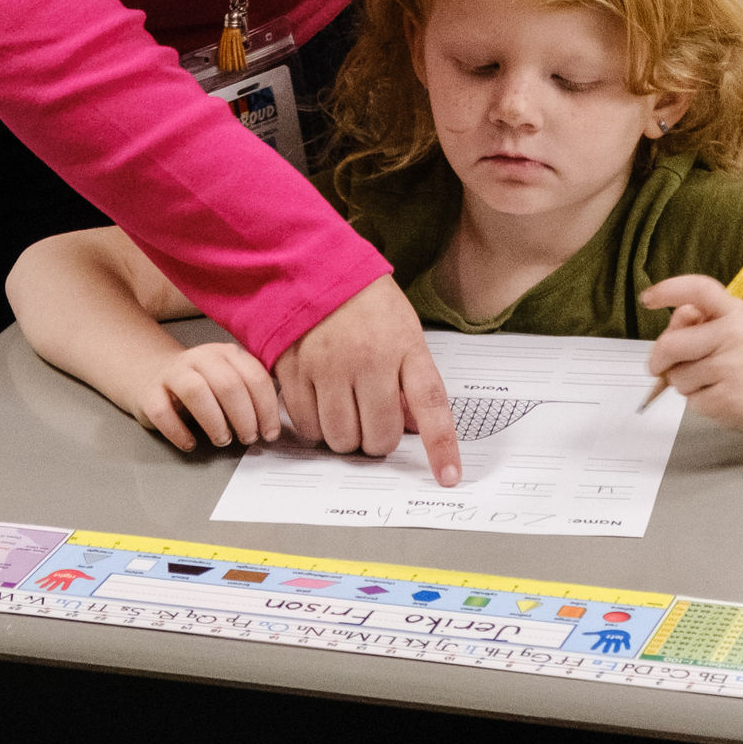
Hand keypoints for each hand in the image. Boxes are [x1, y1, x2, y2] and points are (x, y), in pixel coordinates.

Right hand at [129, 340, 283, 453]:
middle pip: (228, 385)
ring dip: (215, 422)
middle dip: (244, 417)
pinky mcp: (150, 392)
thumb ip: (250, 394)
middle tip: (248, 438)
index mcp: (227, 353)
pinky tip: (190, 443)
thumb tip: (272, 426)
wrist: (154, 374)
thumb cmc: (202, 384)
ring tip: (223, 440)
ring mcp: (173, 373)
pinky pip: (163, 413)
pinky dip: (179, 432)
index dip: (266, 409)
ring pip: (197, 393)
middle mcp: (201, 357)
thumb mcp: (229, 380)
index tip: (270, 433)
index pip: (255, 377)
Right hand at [272, 276, 461, 485]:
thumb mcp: (403, 330)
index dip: (441, 447)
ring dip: (345, 438)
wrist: (312, 266)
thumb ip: (411, 378)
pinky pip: (306, 426)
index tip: (449, 477)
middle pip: (377, 436)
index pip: (430, 405)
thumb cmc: (365, 301)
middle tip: (372, 423)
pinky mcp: (293, 370)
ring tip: (345, 412)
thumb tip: (414, 429)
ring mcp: (327, 366)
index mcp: (404, 347)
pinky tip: (320, 405)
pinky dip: (315, 427)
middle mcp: (368, 359)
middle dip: (377, 440)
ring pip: (340, 438)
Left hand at [640, 274, 742, 430]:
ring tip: (713, 380)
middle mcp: (733, 335)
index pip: (699, 290)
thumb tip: (669, 331)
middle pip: (670, 344)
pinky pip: (690, 401)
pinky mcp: (727, 398)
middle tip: (658, 366)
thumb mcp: (734, 326)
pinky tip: (721, 394)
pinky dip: (699, 401)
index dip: (669, 290)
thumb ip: (700, 323)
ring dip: (684, 382)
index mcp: (734, 312)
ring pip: (677, 377)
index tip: (648, 298)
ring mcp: (730, 368)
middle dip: (657, 359)